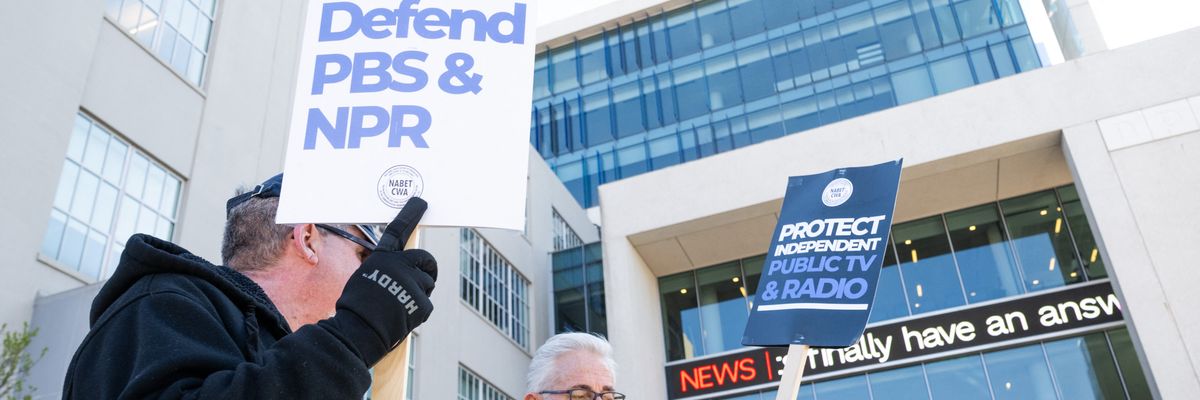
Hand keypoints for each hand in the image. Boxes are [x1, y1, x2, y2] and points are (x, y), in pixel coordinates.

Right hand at [330, 198, 435, 365]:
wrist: (358, 330)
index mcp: (383, 258)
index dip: (409, 215)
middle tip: (420, 282)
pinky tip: (401, 318)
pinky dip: (416, 313)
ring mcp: (413, 282)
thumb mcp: (366, 279)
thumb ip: (386, 271)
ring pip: (427, 285)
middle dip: (427, 270)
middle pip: (426, 260)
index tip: (420, 202)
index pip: (397, 231)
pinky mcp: (423, 301)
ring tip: (398, 307)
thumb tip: (403, 275)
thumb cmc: (356, 308)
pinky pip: (425, 304)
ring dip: (418, 295)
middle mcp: (400, 265)